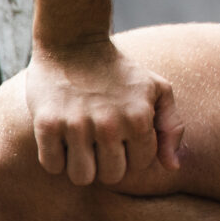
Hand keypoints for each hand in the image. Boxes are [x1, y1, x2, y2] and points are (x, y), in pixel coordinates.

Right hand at [23, 38, 178, 186]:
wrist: (74, 43)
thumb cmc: (120, 72)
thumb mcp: (158, 89)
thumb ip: (171, 127)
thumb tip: (173, 166)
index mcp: (139, 118)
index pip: (140, 165)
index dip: (132, 153)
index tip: (123, 136)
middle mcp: (109, 125)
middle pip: (111, 176)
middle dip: (107, 163)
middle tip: (100, 142)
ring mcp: (76, 125)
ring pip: (81, 178)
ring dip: (81, 165)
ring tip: (81, 143)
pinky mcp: (47, 125)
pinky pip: (52, 166)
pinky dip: (55, 158)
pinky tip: (61, 138)